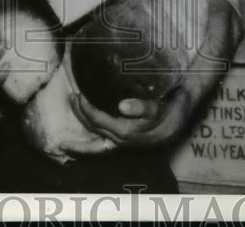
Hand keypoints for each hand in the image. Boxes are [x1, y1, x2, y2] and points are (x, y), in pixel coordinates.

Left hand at [68, 87, 192, 147]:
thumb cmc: (165, 112)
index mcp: (124, 131)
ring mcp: (120, 144)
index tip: (78, 95)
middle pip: (93, 129)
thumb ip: (141, 106)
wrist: (177, 124)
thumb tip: (123, 106)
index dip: (86, 108)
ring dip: (80, 139)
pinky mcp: (122, 143)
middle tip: (72, 98)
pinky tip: (78, 147)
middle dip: (80, 115)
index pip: (98, 120)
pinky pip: (100, 150)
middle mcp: (120, 140)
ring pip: (94, 144)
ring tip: (67, 135)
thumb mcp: (155, 107)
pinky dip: (87, 150)